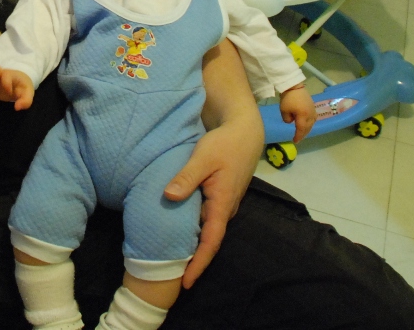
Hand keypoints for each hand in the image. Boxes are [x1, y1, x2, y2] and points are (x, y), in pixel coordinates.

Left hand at [164, 116, 262, 288]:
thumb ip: (187, 177)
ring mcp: (224, 204)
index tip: (186, 282)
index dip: (198, 263)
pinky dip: (193, 228)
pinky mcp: (220, 196)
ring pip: (207, 230)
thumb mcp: (203, 157)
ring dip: (192, 245)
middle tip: (171, 277)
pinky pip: (206, 218)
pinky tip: (177, 230)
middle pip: (208, 241)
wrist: (244, 132)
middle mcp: (225, 209)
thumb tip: (169, 196)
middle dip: (192, 260)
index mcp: (223, 204)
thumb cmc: (224, 144)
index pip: (210, 242)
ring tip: (171, 259)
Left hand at [280, 84, 315, 142]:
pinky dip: (310, 123)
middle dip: (303, 134)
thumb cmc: (288, 98)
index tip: (295, 141)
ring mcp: (313, 110)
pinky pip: (313, 119)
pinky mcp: (313, 107)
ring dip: (307, 129)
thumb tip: (292, 122)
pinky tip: (306, 124)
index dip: (298, 136)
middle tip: (298, 139)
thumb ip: (287, 120)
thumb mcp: (284, 111)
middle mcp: (310, 114)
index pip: (301, 129)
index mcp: (303, 116)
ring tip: (302, 133)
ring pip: (312, 124)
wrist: (294, 86)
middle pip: (308, 128)